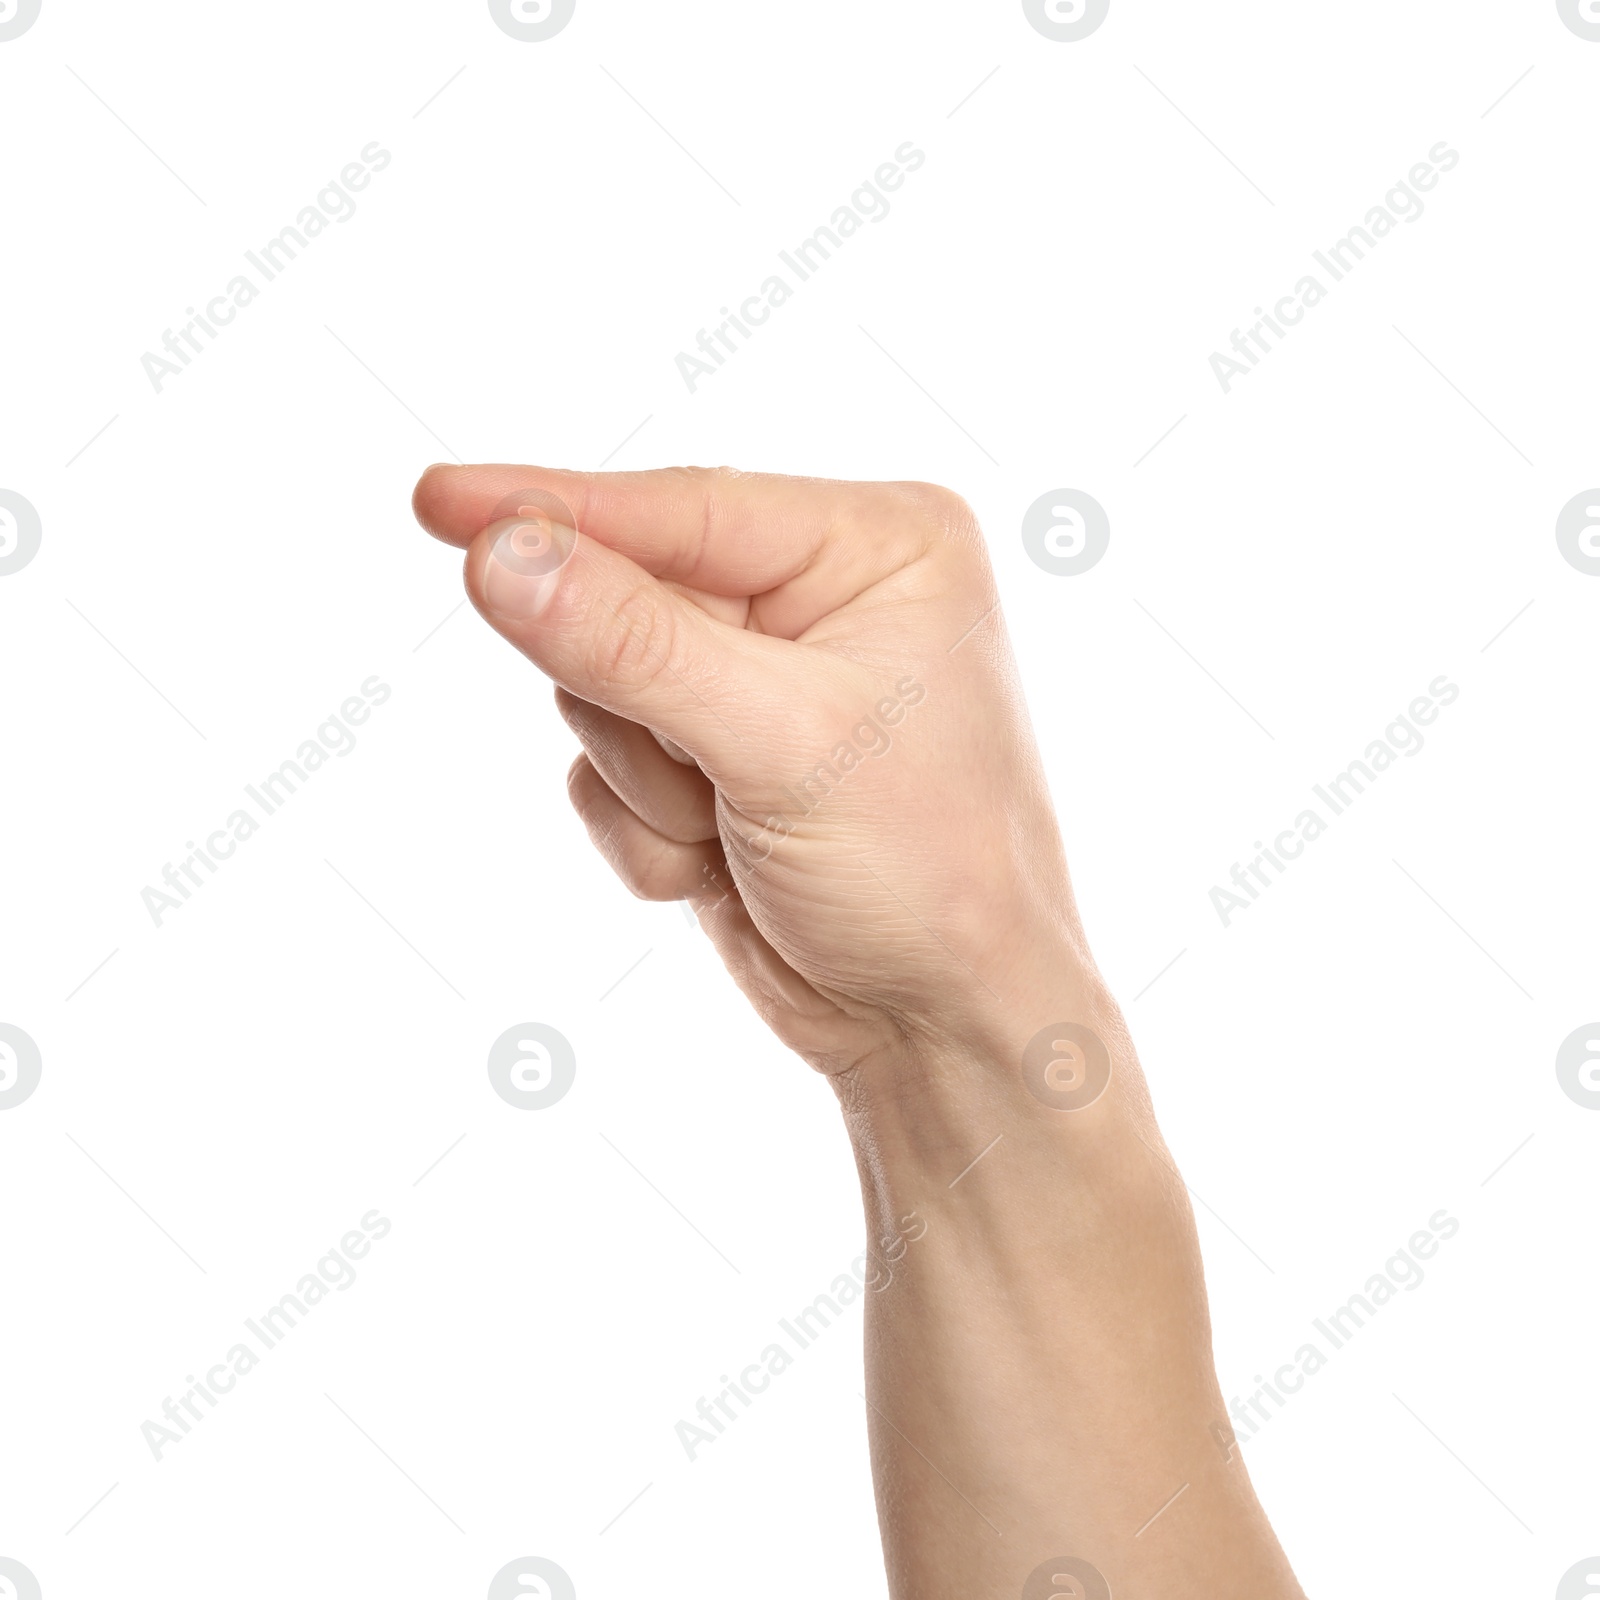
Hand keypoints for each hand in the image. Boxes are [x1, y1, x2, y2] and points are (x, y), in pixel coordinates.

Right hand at [412, 463, 1098, 1084]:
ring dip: (652, 782)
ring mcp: (759, 680)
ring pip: (598, 690)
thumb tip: (495, 553)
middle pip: (624, 595)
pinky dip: (647, 831)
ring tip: (741, 830)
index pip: (682, 507)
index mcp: (876, 544)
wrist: (944, 1028)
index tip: (439, 501)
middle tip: (707, 773)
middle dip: (644, 708)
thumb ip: (630, 643)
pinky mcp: (714, 758)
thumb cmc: (926, 873)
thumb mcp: (782, 744)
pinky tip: (726, 864)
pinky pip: (603, 769)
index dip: (553, 510)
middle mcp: (818, 595)